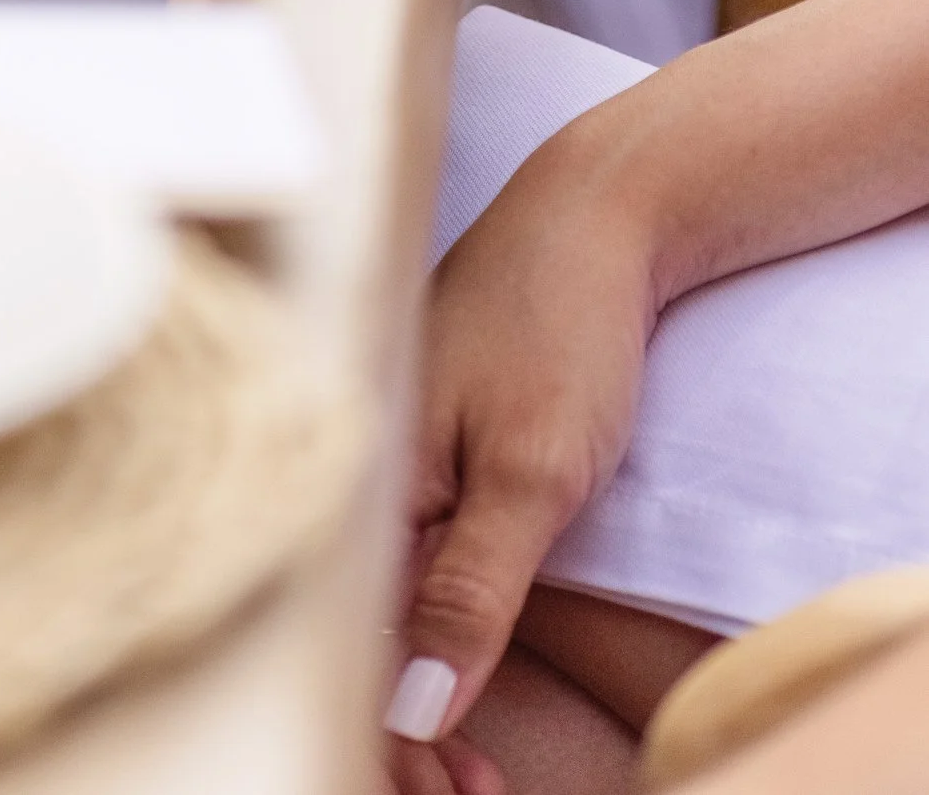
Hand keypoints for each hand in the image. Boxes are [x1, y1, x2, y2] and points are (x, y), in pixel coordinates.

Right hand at [385, 136, 660, 779]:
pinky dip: (431, 640)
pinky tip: (462, 685)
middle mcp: (361, 468)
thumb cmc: (561, 325)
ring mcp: (388, 457)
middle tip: (472, 794)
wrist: (597, 217)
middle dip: (403, 730)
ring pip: (378, 606)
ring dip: (417, 696)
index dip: (393, 731)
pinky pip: (405, 565)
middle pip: (356, 628)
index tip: (447, 790)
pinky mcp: (421, 452)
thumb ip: (472, 592)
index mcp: (366, 472)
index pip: (356, 634)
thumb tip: (413, 703)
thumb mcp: (533, 475)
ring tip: (474, 770)